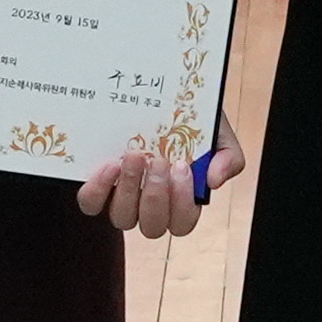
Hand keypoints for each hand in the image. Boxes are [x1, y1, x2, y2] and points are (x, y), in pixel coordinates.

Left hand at [77, 114, 244, 238]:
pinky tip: (109, 165)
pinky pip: (91, 204)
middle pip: (151, 226)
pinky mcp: (98, 187)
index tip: (183, 165)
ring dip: (129, 189)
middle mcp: (150, 207)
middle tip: (158, 161)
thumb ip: (229, 157)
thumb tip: (215, 180)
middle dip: (156, 195)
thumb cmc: (192, 120)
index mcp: (181, 201)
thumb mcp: (219, 134)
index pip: (182, 223)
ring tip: (134, 156)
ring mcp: (122, 199)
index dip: (182, 203)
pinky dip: (98, 189)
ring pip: (122, 218)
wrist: (162, 95)